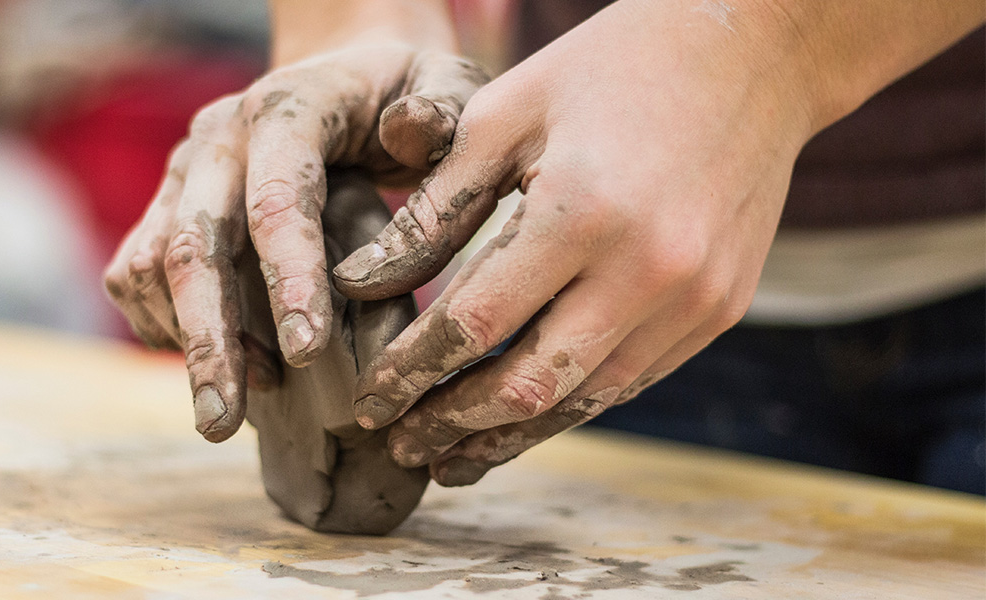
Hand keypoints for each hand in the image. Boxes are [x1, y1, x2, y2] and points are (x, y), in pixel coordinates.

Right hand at [103, 42, 488, 441]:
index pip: (278, 199)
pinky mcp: (166, 205)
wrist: (344, 74)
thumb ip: (442, 109)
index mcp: (288, 110)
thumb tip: (407, 134)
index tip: (308, 356)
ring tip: (237, 406)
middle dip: (209, 340)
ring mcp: (183, 173)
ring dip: (187, 342)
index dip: (289, 279)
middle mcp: (219, 140)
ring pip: (151, 265)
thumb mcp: (446, 82)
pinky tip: (221, 365)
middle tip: (222, 423)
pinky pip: (136, 274)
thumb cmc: (405, 91)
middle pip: (193, 244)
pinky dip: (164, 328)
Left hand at [332, 1, 820, 484]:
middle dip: (452, 424)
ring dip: (511, 436)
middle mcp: (648, 270)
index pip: (473, 323)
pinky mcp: (720, 310)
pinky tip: (525, 416)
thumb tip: (362, 283)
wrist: (752, 51)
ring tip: (452, 459)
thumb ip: (433, 209)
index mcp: (582, 210)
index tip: (367, 401)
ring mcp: (694, 299)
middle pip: (528, 383)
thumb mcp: (504, 115)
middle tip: (400, 445)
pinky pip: (631, 379)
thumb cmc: (610, 69)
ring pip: (584, 400)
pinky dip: (570, 404)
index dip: (410, 372)